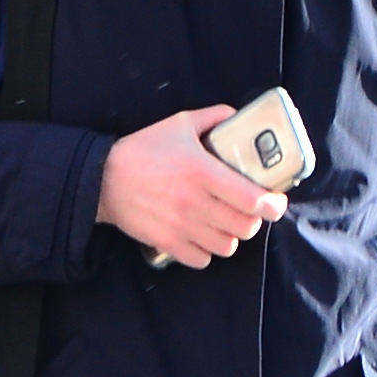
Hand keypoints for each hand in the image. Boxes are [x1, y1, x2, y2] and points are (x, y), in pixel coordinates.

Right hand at [97, 105, 284, 268]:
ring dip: (230, 236)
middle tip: (247, 210)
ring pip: (227, 246)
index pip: (253, 199)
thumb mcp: (180, 124)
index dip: (273, 205)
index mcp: (203, 172)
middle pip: (246, 227)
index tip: (275, 202)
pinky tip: (202, 236)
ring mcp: (182, 226)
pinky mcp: (167, 243)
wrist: (101, 178)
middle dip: (253, 220)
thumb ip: (214, 117)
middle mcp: (195, 202)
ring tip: (224, 223)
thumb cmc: (143, 150)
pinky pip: (202, 260)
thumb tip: (238, 117)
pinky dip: (207, 251)